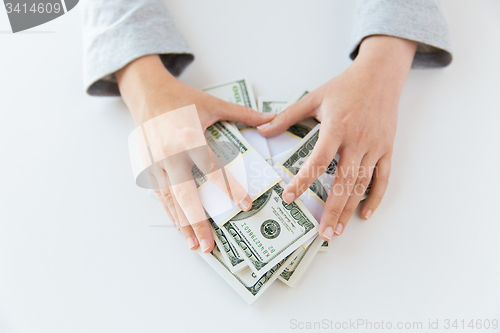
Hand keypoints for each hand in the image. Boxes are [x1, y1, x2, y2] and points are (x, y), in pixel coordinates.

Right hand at [117, 55, 274, 251]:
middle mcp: (171, 154)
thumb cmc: (180, 98)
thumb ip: (242, 114)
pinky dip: (169, 212)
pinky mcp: (147, 166)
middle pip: (186, 195)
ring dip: (181, 224)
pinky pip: (159, 194)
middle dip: (197, 223)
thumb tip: (270, 119)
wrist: (145, 90)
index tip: (245, 205)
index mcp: (189, 138)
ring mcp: (156, 163)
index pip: (213, 170)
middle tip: (209, 246)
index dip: (230, 189)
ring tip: (193, 245)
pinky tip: (178, 226)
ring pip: (170, 200)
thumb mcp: (212, 104)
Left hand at [258, 36, 416, 239]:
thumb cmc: (345, 86)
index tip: (288, 198)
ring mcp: (375, 147)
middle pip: (344, 181)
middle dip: (332, 210)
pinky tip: (365, 213)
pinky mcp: (387, 149)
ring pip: (362, 184)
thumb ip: (287, 116)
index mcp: (336, 128)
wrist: (381, 75)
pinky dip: (376, 197)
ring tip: (338, 230)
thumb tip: (262, 129)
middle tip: (323, 233)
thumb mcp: (314, 97)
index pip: (318, 160)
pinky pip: (384, 178)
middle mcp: (357, 140)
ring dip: (350, 209)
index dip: (303, 181)